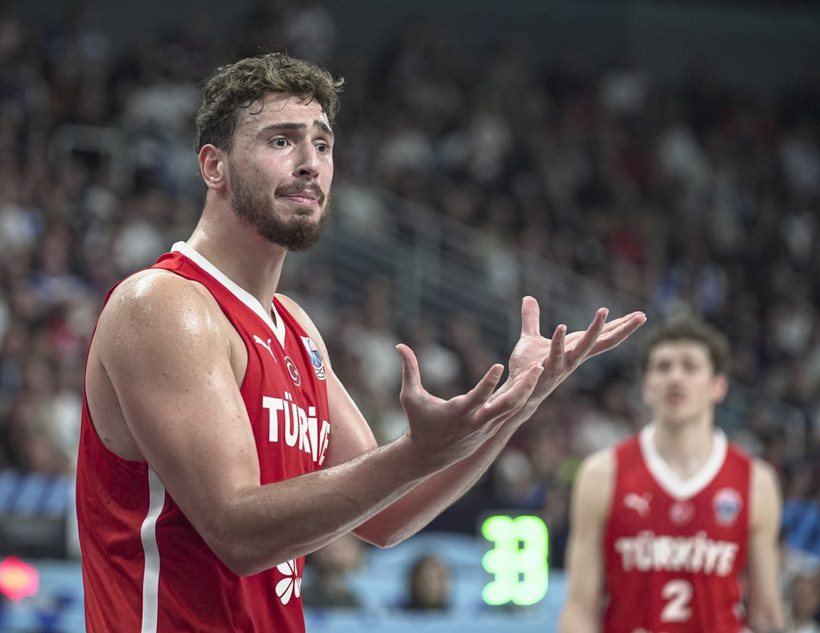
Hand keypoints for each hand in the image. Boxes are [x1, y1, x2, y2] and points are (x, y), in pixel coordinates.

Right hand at [395, 343, 542, 469]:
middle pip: (506, 405)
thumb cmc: (418, 422)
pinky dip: (521, 397)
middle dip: (523, 387)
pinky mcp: (491, 429)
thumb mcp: (409, 397)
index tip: (499, 365)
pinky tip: (531, 382)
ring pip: (513, 408)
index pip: (478, 396)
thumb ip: (409, 370)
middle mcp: (477, 421)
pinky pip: (510, 412)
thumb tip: (399, 345)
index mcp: (459, 412)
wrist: (429, 455)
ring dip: (526, 389)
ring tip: (539, 369)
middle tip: (538, 367)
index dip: (489, 381)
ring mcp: (487, 427)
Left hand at [499, 296, 645, 416]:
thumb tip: (528, 298)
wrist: (515, 390)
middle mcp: (575, 357)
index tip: (639, 315)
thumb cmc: (526, 367)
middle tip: (642, 315)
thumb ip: (531, 319)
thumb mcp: (530, 338)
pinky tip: (561, 326)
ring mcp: (564, 364)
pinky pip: (556, 353)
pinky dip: (559, 340)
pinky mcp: (549, 368)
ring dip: (595, 329)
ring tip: (604, 310)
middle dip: (623, 328)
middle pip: (604, 341)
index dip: (620, 325)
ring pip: (585, 346)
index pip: (603, 336)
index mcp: (574, 348)